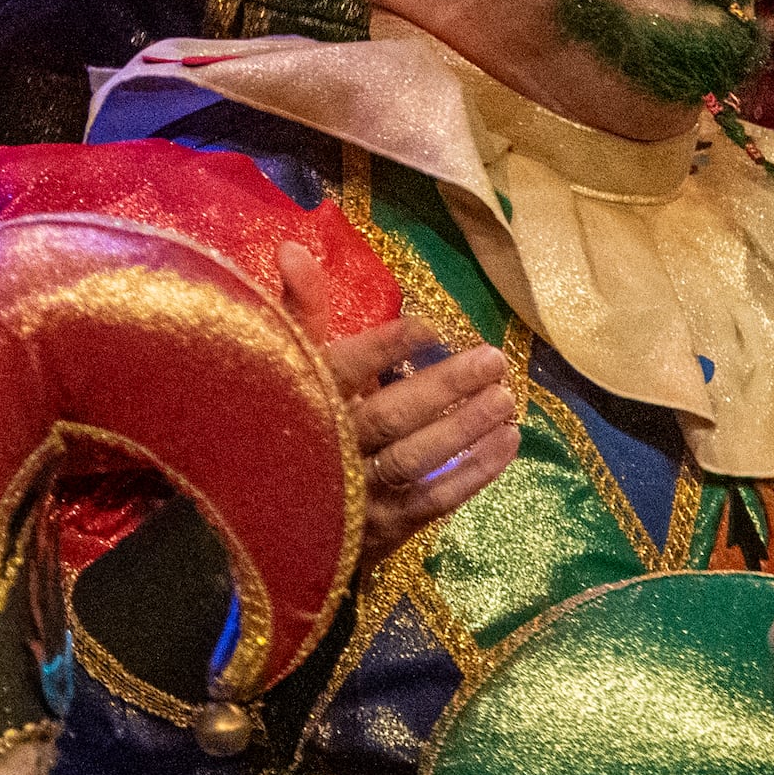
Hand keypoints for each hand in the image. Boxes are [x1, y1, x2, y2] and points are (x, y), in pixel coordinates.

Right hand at [288, 244, 515, 561]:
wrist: (265, 518)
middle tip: (492, 359)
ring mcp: (354, 494)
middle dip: (443, 387)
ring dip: (465, 428)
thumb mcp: (285, 364)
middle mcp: (323, 449)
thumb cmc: (283, 422)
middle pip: (387, 416)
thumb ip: (299, 311)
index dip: (384, 347)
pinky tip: (507, 443)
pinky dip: (473, 472)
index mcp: (295, 401)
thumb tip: (295, 247)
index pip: (340, 369)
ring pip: (414, 459)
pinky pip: (433, 499)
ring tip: (507, 398)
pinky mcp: (383, 527)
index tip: (430, 325)